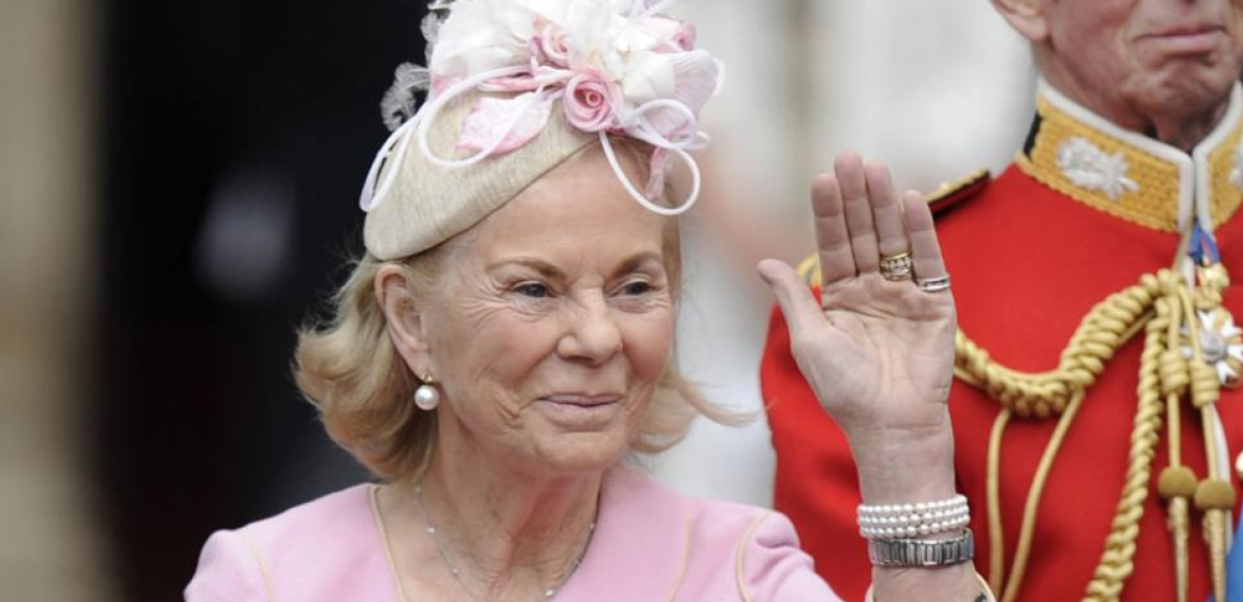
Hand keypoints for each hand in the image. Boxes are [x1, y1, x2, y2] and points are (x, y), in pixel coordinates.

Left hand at [758, 151, 955, 458]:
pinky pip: (928, 262)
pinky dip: (920, 232)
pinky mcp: (937, 305)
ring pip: (893, 241)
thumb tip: (765, 262)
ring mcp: (906, 295)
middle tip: (849, 156)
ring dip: (884, 205)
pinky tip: (910, 201)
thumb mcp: (811, 340)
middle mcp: (874, 291)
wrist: (889, 427)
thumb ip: (794, 297)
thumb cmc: (846, 392)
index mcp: (842, 299)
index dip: (828, 213)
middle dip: (856, 197)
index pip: (834, 246)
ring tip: (875, 169)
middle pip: (864, 234)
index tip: (821, 178)